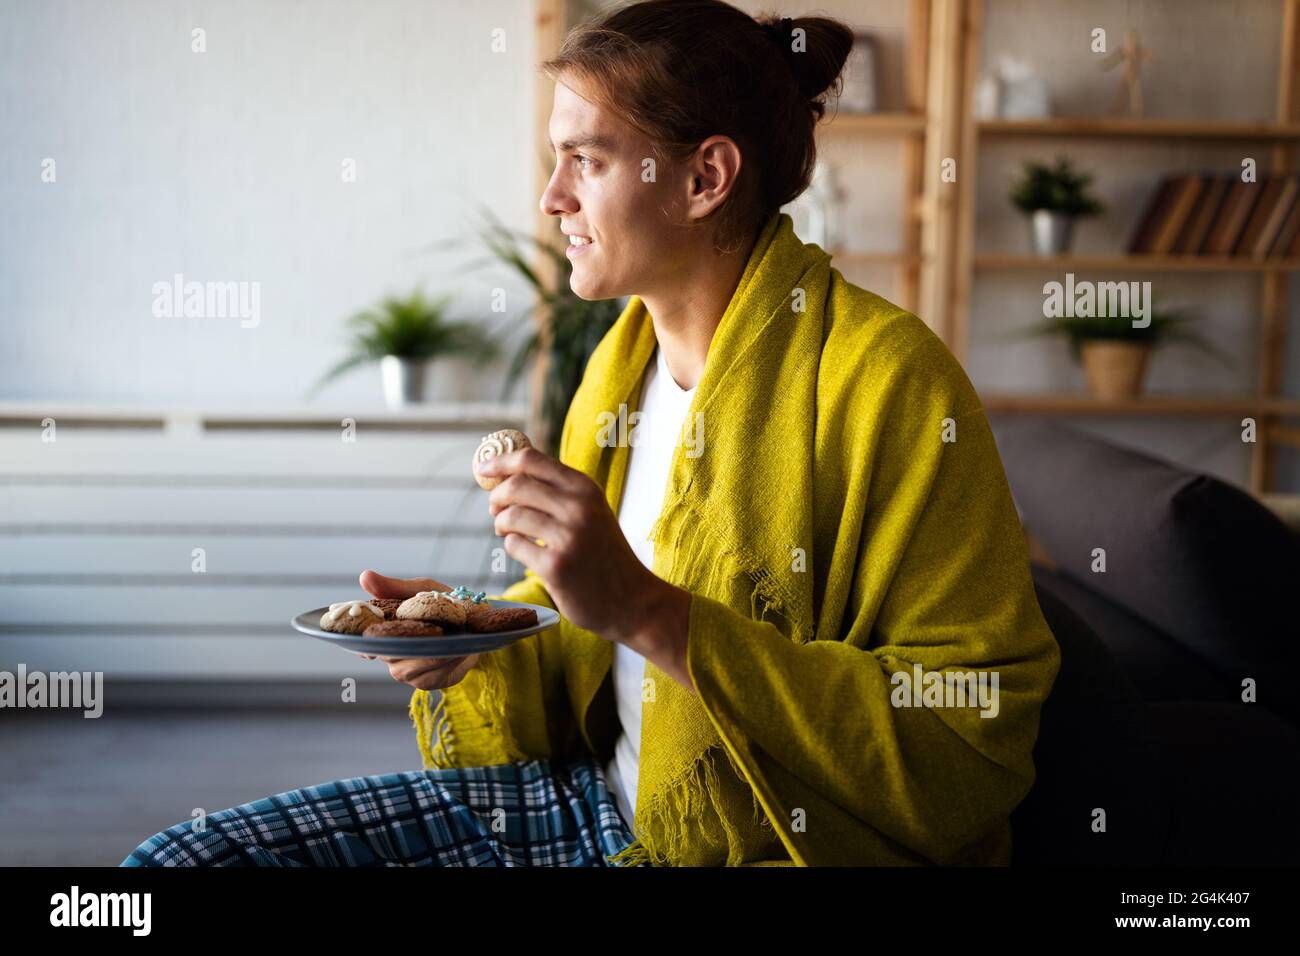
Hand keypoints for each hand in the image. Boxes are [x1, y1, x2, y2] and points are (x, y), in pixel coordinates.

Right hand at [357, 570, 479, 688]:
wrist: (475, 622)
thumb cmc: (442, 603)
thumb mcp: (421, 589)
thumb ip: (394, 587)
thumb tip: (364, 576)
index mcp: (383, 631)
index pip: (364, 642)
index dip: (367, 644)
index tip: (374, 645)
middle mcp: (389, 654)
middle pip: (392, 656)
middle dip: (414, 643)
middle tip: (437, 631)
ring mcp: (406, 671)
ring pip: (413, 667)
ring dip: (436, 653)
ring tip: (455, 640)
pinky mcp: (427, 681)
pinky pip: (433, 675)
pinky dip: (448, 662)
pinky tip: (459, 651)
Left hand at [476, 446, 669, 645]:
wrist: (632, 599)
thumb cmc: (603, 553)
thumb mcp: (591, 511)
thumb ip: (558, 491)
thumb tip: (507, 474)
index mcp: (585, 488)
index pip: (531, 460)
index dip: (500, 462)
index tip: (481, 469)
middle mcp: (578, 507)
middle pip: (515, 486)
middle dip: (496, 497)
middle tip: (494, 509)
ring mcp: (567, 537)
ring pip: (511, 516)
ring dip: (500, 524)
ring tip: (506, 531)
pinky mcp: (555, 566)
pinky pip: (515, 546)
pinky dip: (512, 547)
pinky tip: (527, 553)